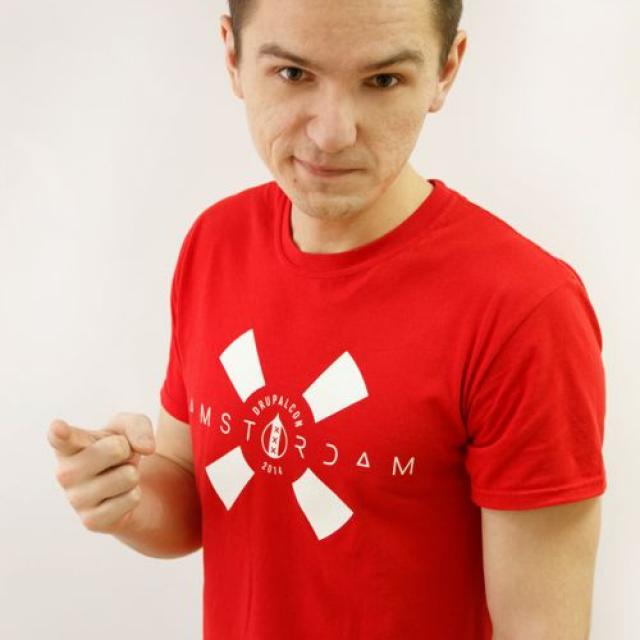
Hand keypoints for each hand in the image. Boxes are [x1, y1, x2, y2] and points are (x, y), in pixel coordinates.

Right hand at [47, 413, 155, 534]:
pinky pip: (132, 498)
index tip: (58, 427)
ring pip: (129, 476)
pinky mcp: (91, 521)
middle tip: (116, 458)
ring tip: (116, 476)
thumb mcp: (130, 426)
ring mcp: (76, 499)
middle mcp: (66, 473)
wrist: (123, 484)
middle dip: (127, 450)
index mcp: (69, 445)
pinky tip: (117, 496)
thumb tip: (147, 448)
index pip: (62, 438)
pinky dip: (134, 495)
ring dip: (131, 474)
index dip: (60, 432)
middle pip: (117, 449)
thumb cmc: (119, 447)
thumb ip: (138, 426)